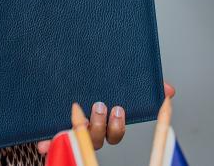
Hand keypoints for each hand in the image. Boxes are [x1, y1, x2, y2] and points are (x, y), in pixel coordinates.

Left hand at [35, 83, 175, 153]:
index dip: (118, 125)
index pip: (115, 132)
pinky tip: (44, 138)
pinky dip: (48, 142)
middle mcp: (88, 130)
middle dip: (101, 125)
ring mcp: (69, 131)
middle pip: (98, 139)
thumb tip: (168, 90)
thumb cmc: (91, 81)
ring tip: (77, 107)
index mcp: (104, 121)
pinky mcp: (50, 131)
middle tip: (100, 105)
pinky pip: (49, 141)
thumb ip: (143, 85)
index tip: (119, 109)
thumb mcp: (115, 78)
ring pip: (77, 139)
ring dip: (80, 127)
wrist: (56, 72)